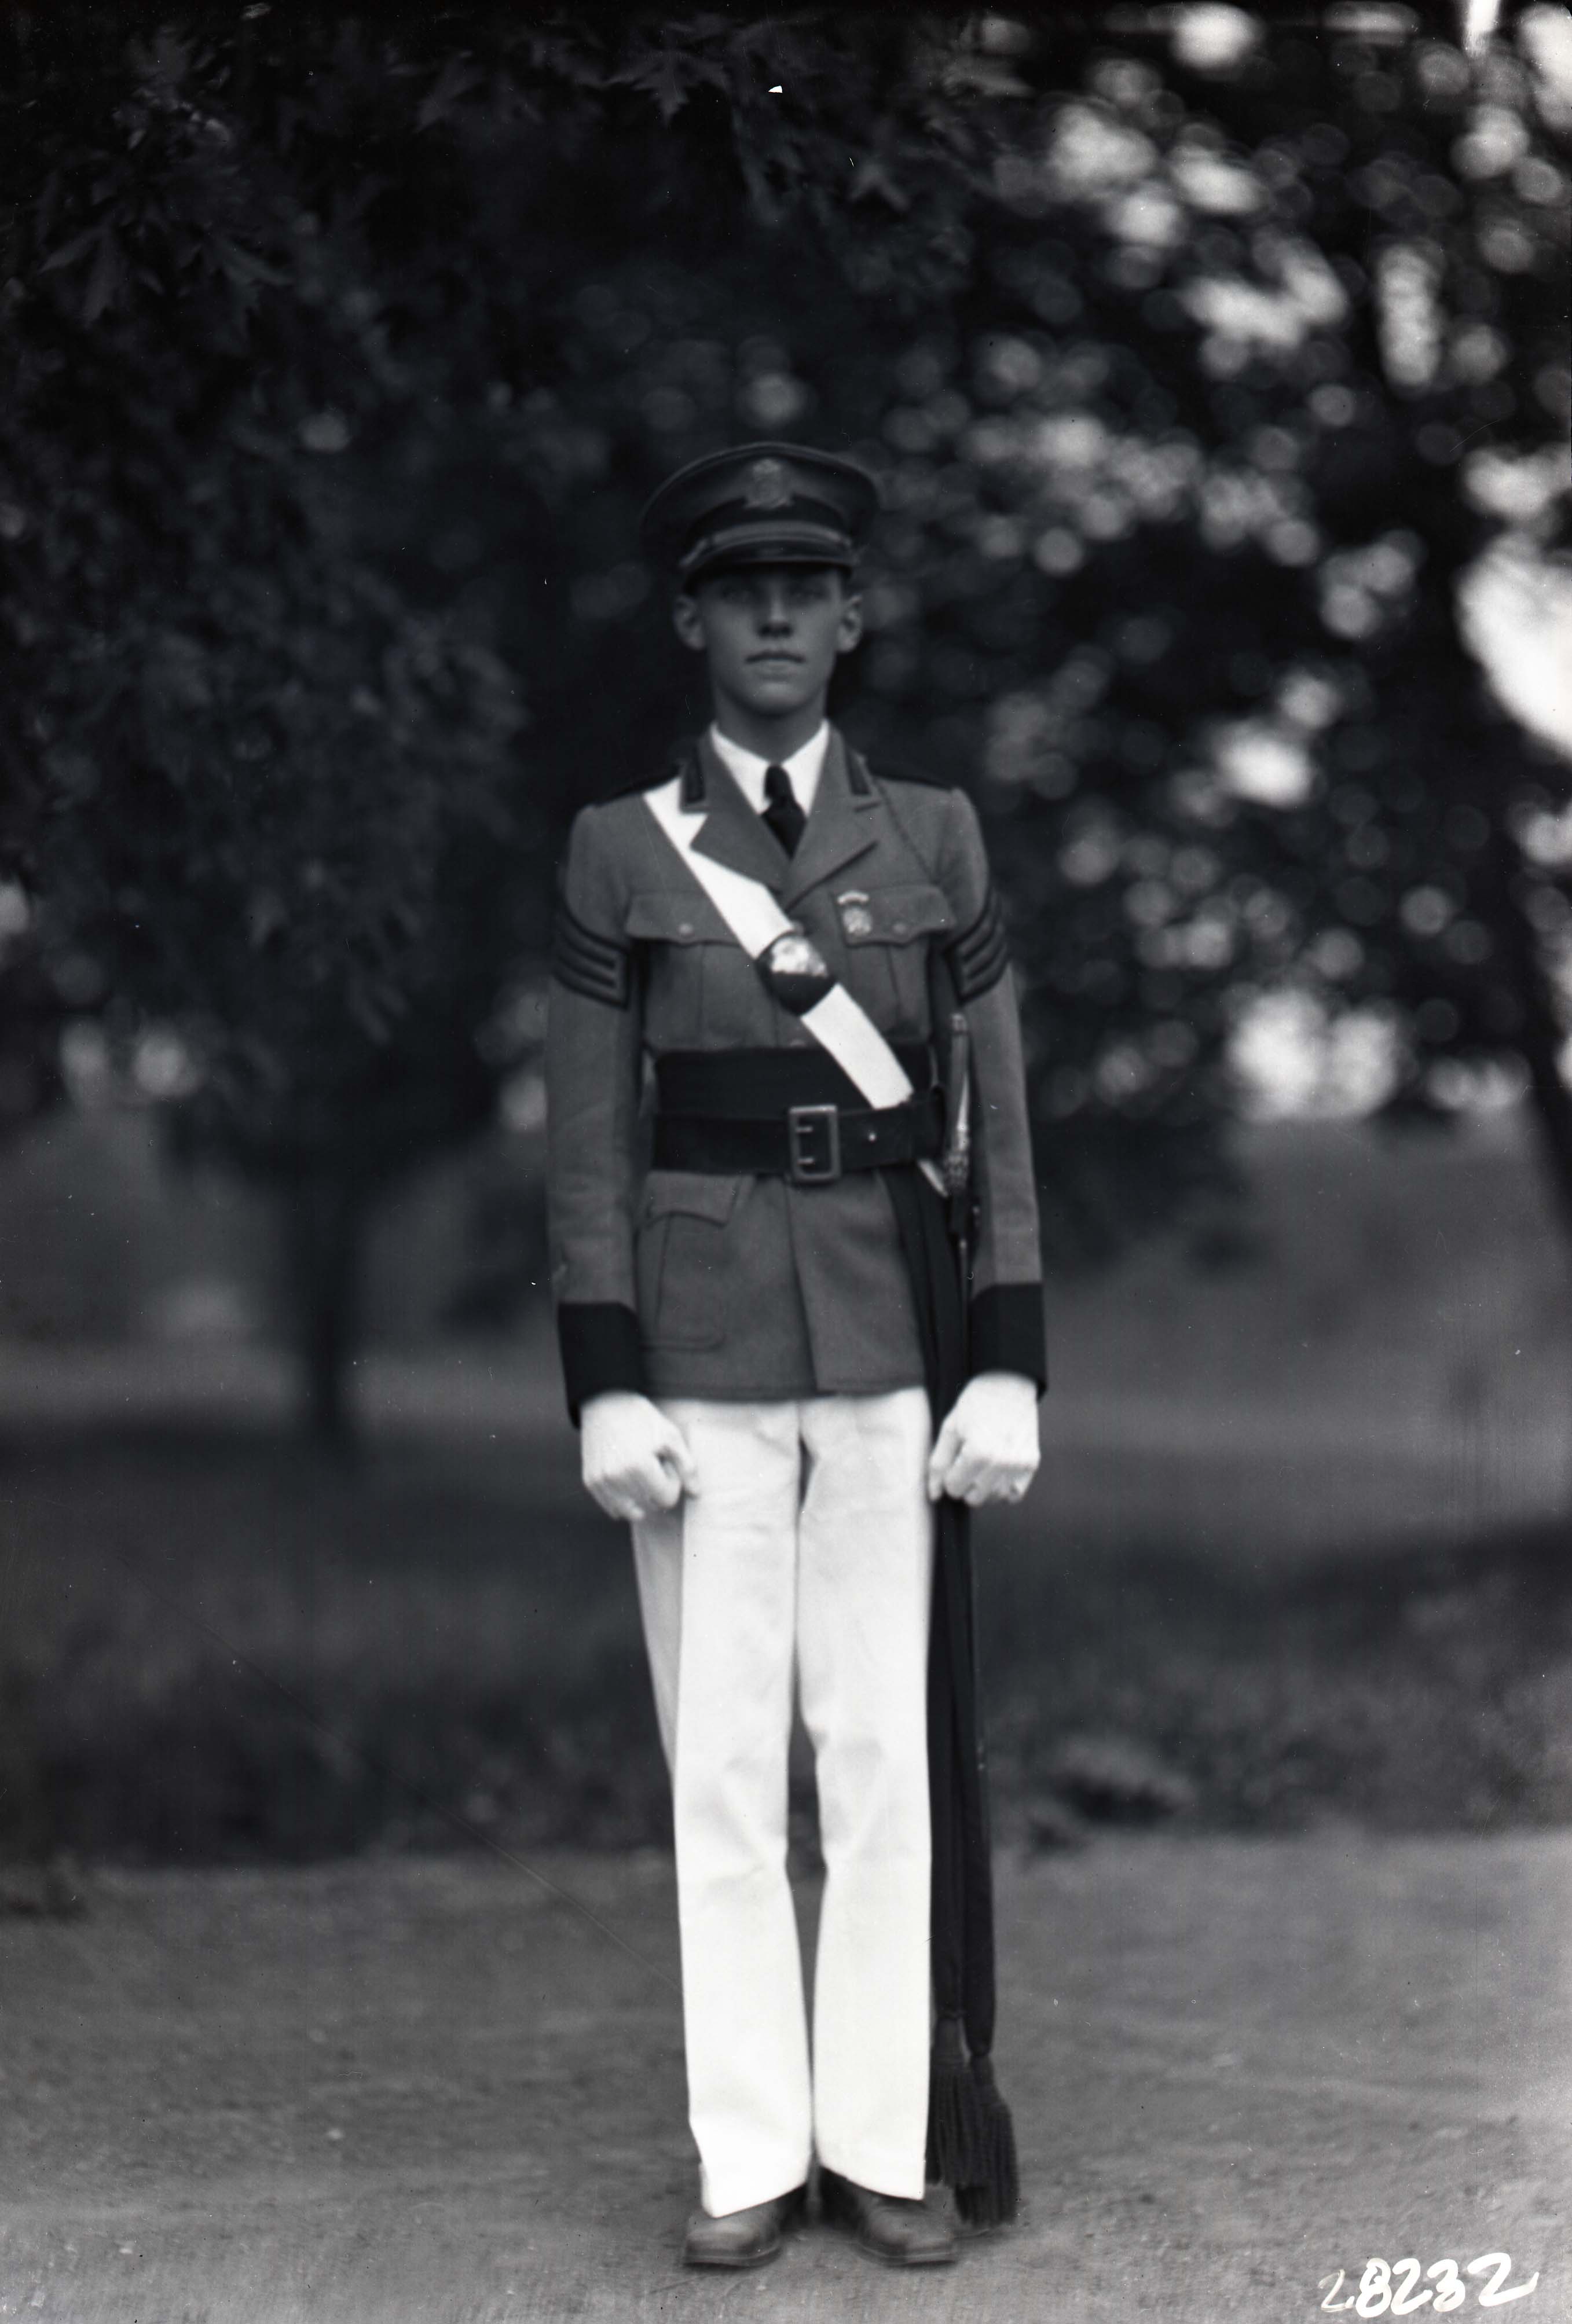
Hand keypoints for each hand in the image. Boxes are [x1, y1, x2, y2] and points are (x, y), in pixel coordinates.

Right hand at [580, 1392, 699, 1522]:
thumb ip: (687, 1467)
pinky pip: (612, 1509)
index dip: (671, 1483)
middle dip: (656, 1490)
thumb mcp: (671, 1436)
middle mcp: (617, 1477)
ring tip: (639, 1475)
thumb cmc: (643, 1420)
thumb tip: (695, 1494)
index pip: (667, 1499)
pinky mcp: (591, 1482)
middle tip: (652, 1467)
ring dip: (640, 1499)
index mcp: (639, 1465)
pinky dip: (623, 1502)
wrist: (606, 1403)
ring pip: (630, 1513)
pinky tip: (626, 1481)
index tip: (665, 1465)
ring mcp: (601, 1481)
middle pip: (649, 1507)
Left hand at [926, 1371, 1039, 1507]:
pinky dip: (1004, 1489)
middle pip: (974, 1498)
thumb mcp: (950, 1428)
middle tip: (967, 1461)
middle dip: (965, 1484)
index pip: (954, 1489)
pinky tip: (997, 1471)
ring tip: (982, 1464)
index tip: (954, 1459)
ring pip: (995, 1498)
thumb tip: (933, 1496)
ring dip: (984, 1487)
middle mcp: (1002, 1463)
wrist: (1008, 1383)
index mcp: (978, 1454)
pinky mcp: (1032, 1463)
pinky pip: (1015, 1494)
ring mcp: (1019, 1465)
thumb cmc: (975, 1404)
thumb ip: (938, 1464)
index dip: (949, 1475)